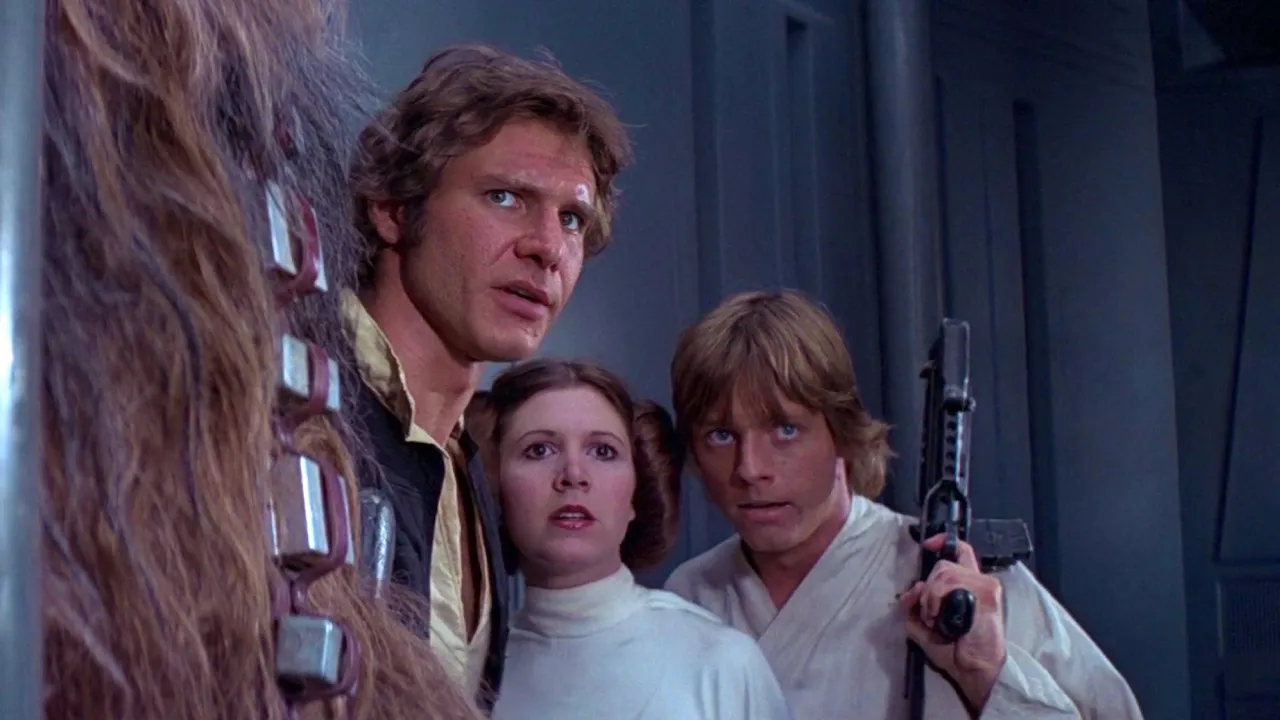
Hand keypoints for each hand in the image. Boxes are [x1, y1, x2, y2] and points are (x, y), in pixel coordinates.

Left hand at [899, 534, 1006, 710]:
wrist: (975, 669)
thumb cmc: (955, 651)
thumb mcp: (925, 625)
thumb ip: (916, 605)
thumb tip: (911, 589)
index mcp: (970, 585)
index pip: (962, 551)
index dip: (943, 542)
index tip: (928, 545)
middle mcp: (980, 580)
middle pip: (944, 564)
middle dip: (928, 588)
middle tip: (930, 613)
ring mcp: (985, 585)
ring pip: (944, 573)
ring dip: (932, 597)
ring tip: (936, 618)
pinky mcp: (987, 592)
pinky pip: (951, 583)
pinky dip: (938, 599)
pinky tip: (941, 617)